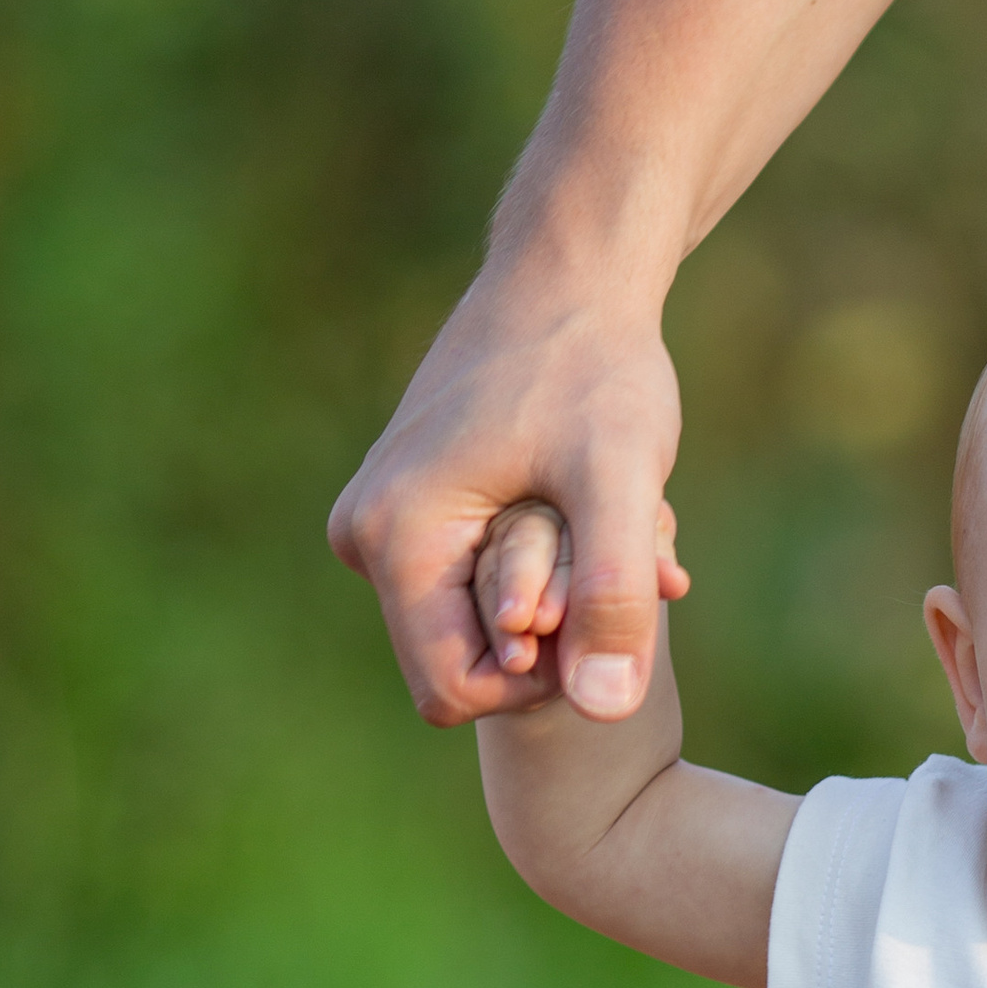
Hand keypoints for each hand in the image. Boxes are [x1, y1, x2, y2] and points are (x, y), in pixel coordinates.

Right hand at [327, 268, 689, 725]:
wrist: (570, 275)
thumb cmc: (596, 366)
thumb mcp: (620, 481)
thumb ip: (614, 595)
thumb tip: (606, 712)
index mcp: (392, 541)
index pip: (454, 691)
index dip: (541, 679)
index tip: (606, 606)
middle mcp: (364, 538)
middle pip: (467, 658)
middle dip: (555, 629)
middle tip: (622, 548)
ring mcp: (383, 521)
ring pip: (482, 618)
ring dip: (559, 594)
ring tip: (613, 519)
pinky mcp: (413, 506)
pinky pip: (479, 578)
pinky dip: (548, 564)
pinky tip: (598, 510)